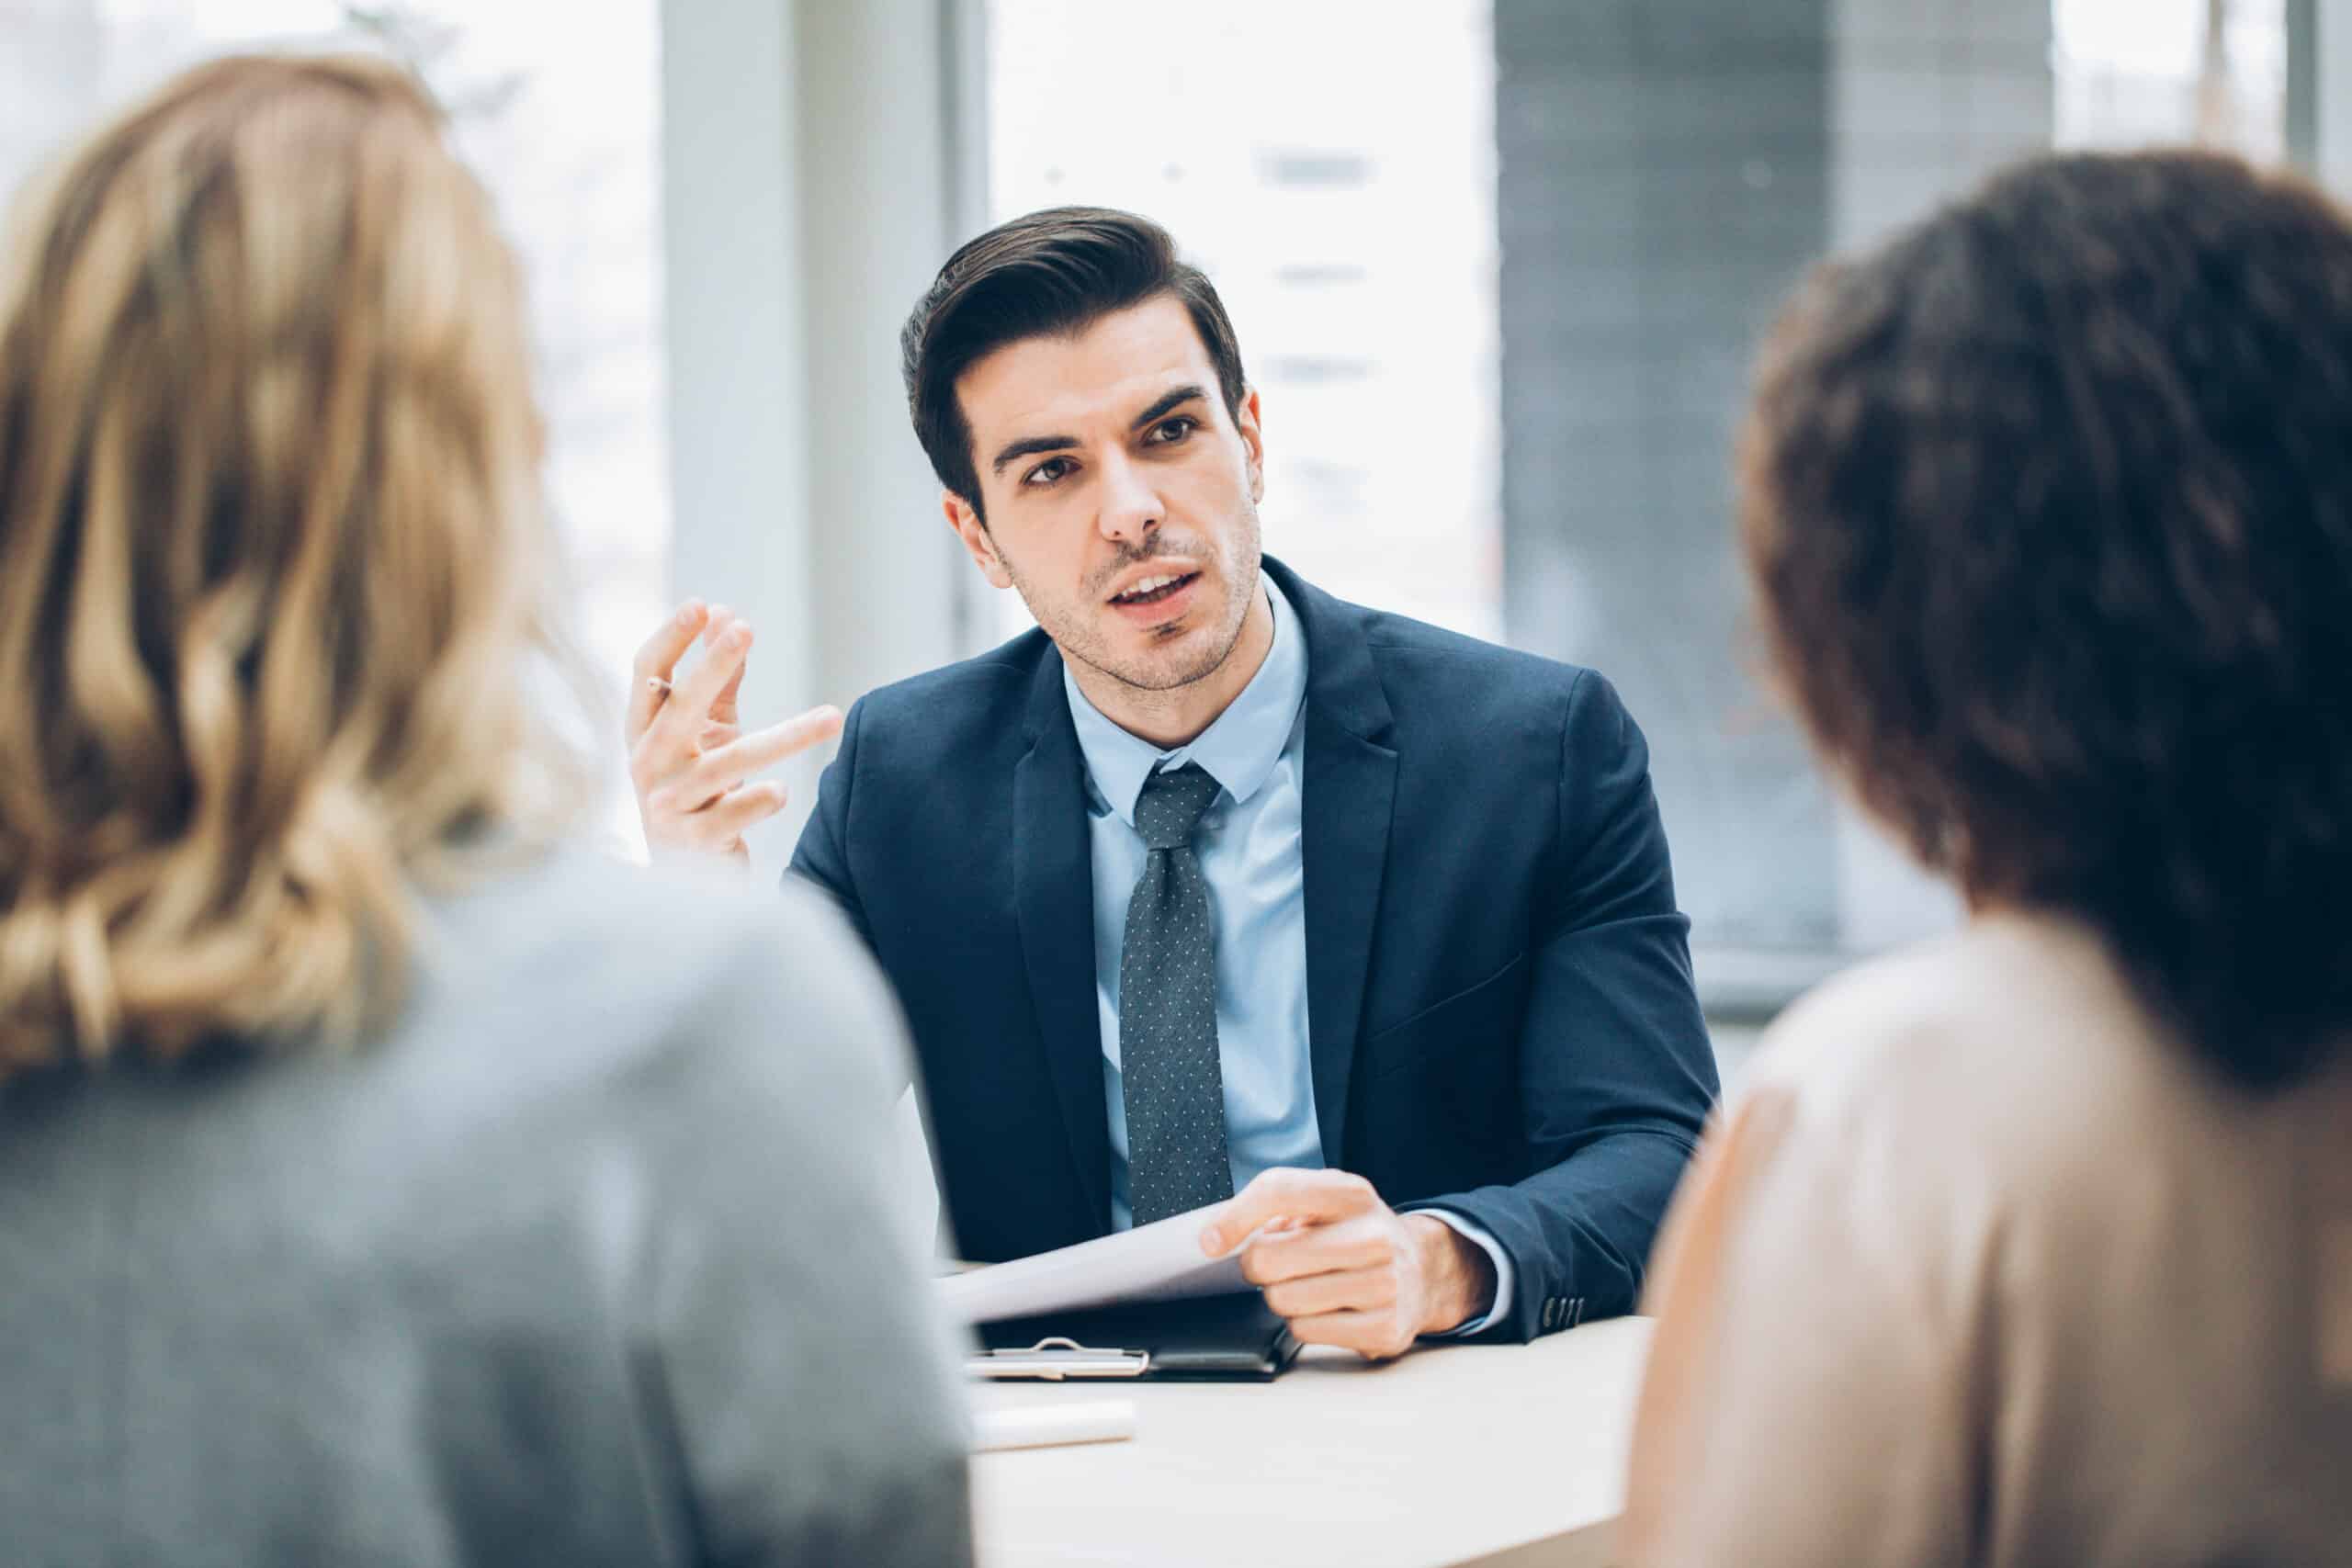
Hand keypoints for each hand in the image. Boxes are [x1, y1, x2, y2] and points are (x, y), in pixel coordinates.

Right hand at [627, 600, 842, 863]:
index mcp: (644, 730)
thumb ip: (719, 681)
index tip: (703, 605)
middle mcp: (647, 763)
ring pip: (726, 763)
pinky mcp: (691, 844)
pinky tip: (782, 792)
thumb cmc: (700, 790)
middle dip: (712, 665)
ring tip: (832, 717)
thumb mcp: (707, 733)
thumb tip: (727, 616)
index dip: (670, 638)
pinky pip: (729, 816)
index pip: (647, 674)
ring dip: (784, 737)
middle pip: (679, 707)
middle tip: (746, 628)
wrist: (689, 875)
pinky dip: (758, 802)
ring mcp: (666, 805)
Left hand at [1199, 1168, 1497, 1359]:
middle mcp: (1373, 1236)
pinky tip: (1329, 1307)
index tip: (1210, 1241)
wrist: (1420, 1269)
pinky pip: (1305, 1332)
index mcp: (1352, 1194)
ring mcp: (1384, 1285)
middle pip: (1268, 1258)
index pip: (1279, 1191)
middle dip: (1260, 1267)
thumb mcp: (1320, 1201)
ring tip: (1310, 1283)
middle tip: (1278, 1264)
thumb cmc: (1352, 1233)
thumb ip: (1269, 1205)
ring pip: (1283, 1300)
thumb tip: (1213, 1238)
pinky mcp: (1384, 1327)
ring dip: (1283, 1296)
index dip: (1234, 1217)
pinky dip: (1305, 1323)